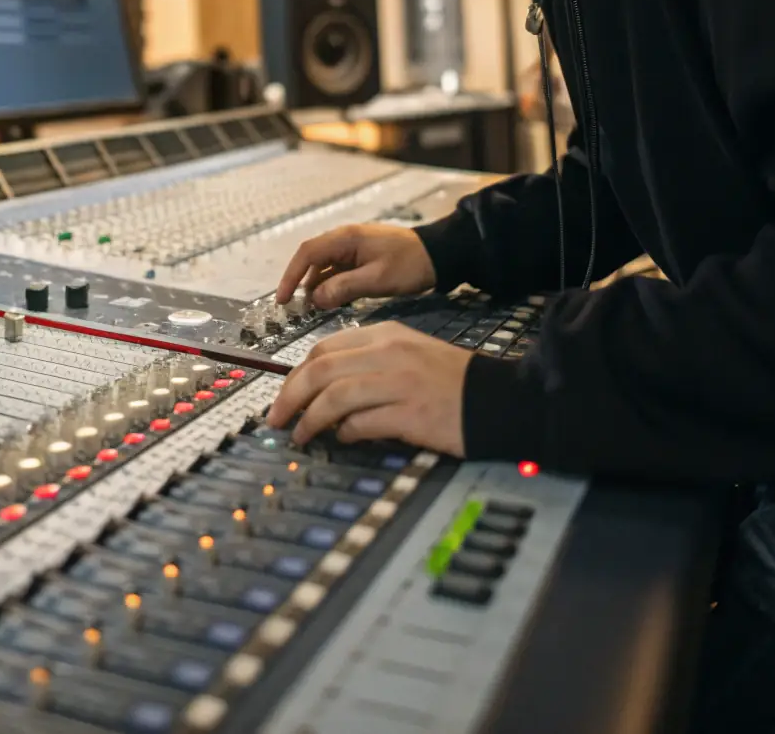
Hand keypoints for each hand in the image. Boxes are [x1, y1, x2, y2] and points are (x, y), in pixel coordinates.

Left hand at [266, 322, 470, 456]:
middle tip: (277, 419)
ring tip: (302, 437)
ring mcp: (399, 383)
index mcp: (385, 335)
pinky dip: (345, 434)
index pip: (324, 348)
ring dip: (310, 421)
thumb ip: (367, 361)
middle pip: (320, 370)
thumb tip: (323, 388)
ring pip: (333, 398)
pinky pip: (362, 424)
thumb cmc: (449, 379)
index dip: (295, 374)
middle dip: (289, 397)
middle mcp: (388, 353)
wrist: (496, 397)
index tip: (285, 395)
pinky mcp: (410, 414)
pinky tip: (344, 439)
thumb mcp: (407, 352)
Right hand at [276, 224, 435, 308]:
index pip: (307, 253)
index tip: (282, 300)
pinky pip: (336, 270)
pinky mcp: (359, 257)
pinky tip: (330, 301)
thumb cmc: (409, 265)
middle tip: (293, 308)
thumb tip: (314, 299)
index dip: (291, 276)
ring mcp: (352, 248)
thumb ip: (344, 288)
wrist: (438, 255)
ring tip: (311, 309)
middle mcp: (344, 239)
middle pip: (311, 258)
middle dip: (299, 282)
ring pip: (323, 266)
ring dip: (315, 286)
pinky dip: (329, 285)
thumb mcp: (377, 279)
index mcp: (346, 238)